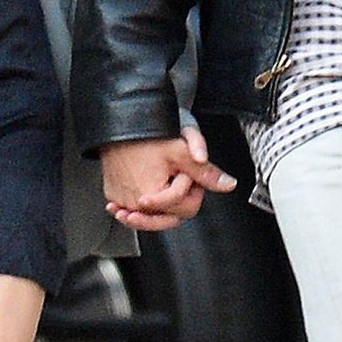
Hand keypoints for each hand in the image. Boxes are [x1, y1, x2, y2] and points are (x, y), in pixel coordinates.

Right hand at [102, 126, 236, 231]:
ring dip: (159, 207)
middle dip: (178, 201)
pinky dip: (137, 204)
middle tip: (177, 179)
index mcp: (153, 197)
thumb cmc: (146, 135)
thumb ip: (205, 172)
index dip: (191, 189)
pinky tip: (141, 196)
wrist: (118, 124)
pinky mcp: (113, 196)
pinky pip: (131, 208)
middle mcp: (135, 204)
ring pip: (151, 216)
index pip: (186, 208)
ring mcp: (122, 202)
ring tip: (161, 190)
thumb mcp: (182, 151)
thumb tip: (228, 184)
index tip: (186, 172)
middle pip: (169, 217)